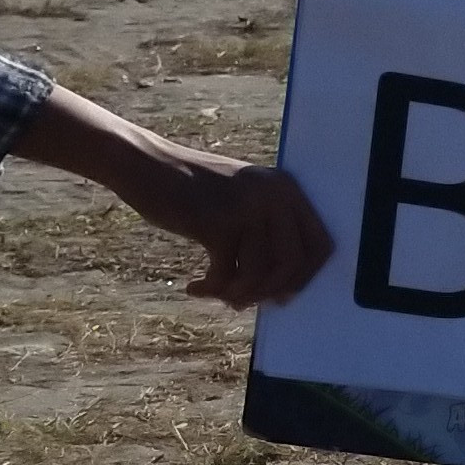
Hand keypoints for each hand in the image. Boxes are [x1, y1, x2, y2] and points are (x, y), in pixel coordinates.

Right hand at [11, 85, 334, 307]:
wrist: (144, 165)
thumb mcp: (240, 202)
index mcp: (287, 189)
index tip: (282, 294)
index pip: (321, 245)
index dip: (305, 277)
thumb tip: (285, 292)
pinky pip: (227, 276)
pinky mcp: (218, 223)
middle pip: (293, 265)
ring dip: (237, 294)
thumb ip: (265, 236)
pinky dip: (211, 289)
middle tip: (243, 300)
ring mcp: (248, 208)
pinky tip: (194, 288)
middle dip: (270, 291)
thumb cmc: (191, 191)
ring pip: (260, 276)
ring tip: (216, 293)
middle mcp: (274, 196)